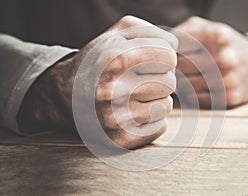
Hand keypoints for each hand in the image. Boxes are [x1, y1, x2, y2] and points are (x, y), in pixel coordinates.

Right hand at [18, 16, 177, 148]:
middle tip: (141, 78)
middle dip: (160, 77)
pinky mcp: (120, 139)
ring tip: (136, 94)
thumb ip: (151, 32)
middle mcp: (113, 91)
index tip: (151, 59)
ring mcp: (115, 118)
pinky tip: (133, 111)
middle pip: (170, 82)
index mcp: (115, 60)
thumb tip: (175, 46)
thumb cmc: (99, 60)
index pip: (169, 56)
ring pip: (166, 106)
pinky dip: (152, 118)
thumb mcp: (117, 34)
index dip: (164, 55)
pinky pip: (160, 126)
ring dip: (156, 98)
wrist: (67, 93)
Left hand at [175, 17, 247, 107]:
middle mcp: (225, 57)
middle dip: (173, 67)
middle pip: (180, 66)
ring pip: (186, 85)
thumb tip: (163, 48)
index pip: (178, 45)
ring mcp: (228, 79)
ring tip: (184, 77)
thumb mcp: (209, 28)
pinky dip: (190, 94)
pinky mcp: (229, 97)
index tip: (171, 54)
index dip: (170, 51)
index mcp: (218, 35)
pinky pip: (196, 99)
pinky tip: (195, 87)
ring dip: (180, 82)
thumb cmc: (224, 46)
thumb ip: (185, 31)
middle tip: (173, 68)